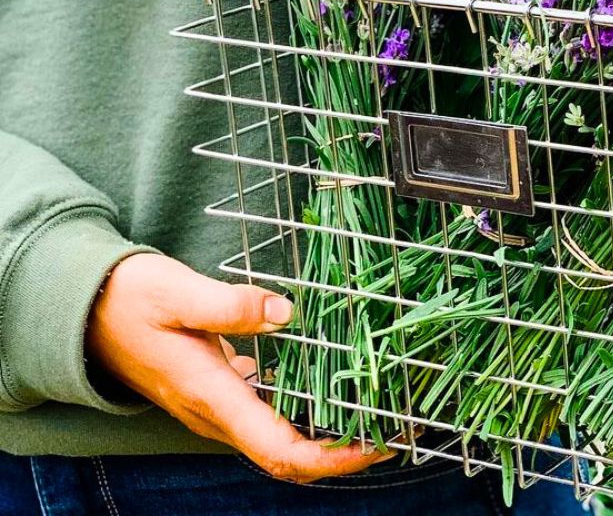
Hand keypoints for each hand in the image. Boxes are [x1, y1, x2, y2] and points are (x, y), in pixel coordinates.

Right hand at [87, 253, 393, 482]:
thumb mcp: (180, 292)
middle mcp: (214, 412)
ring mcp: (214, 405)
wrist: (87, 311)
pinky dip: (302, 409)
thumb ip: (232, 305)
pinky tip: (330, 383)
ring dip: (325, 433)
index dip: (330, 457)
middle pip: (284, 455)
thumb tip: (286, 312)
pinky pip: (265, 414)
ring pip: (276, 437)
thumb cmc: (132, 300)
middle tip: (389, 430)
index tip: (372, 446)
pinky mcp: (216, 389)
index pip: (277, 449)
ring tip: (372, 407)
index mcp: (210, 395)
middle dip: (340, 452)